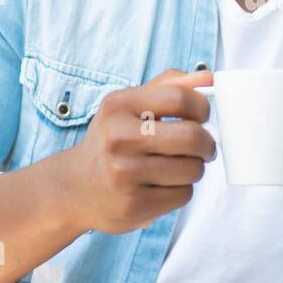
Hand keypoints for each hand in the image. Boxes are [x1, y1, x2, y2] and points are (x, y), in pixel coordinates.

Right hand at [42, 68, 215, 235]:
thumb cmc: (112, 141)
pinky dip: (181, 190)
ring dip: (194, 168)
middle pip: (192, 136)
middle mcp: (119, 138)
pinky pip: (183, 195)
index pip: (180, 97)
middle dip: (207, 143)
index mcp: (118, 106)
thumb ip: (169, 86)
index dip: (202, 107)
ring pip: (193, 169)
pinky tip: (162, 185)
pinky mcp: (134, 205)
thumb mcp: (130, 105)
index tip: (203, 116)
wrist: (75, 187)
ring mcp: (125, 174)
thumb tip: (208, 77)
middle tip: (204, 147)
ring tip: (177, 166)